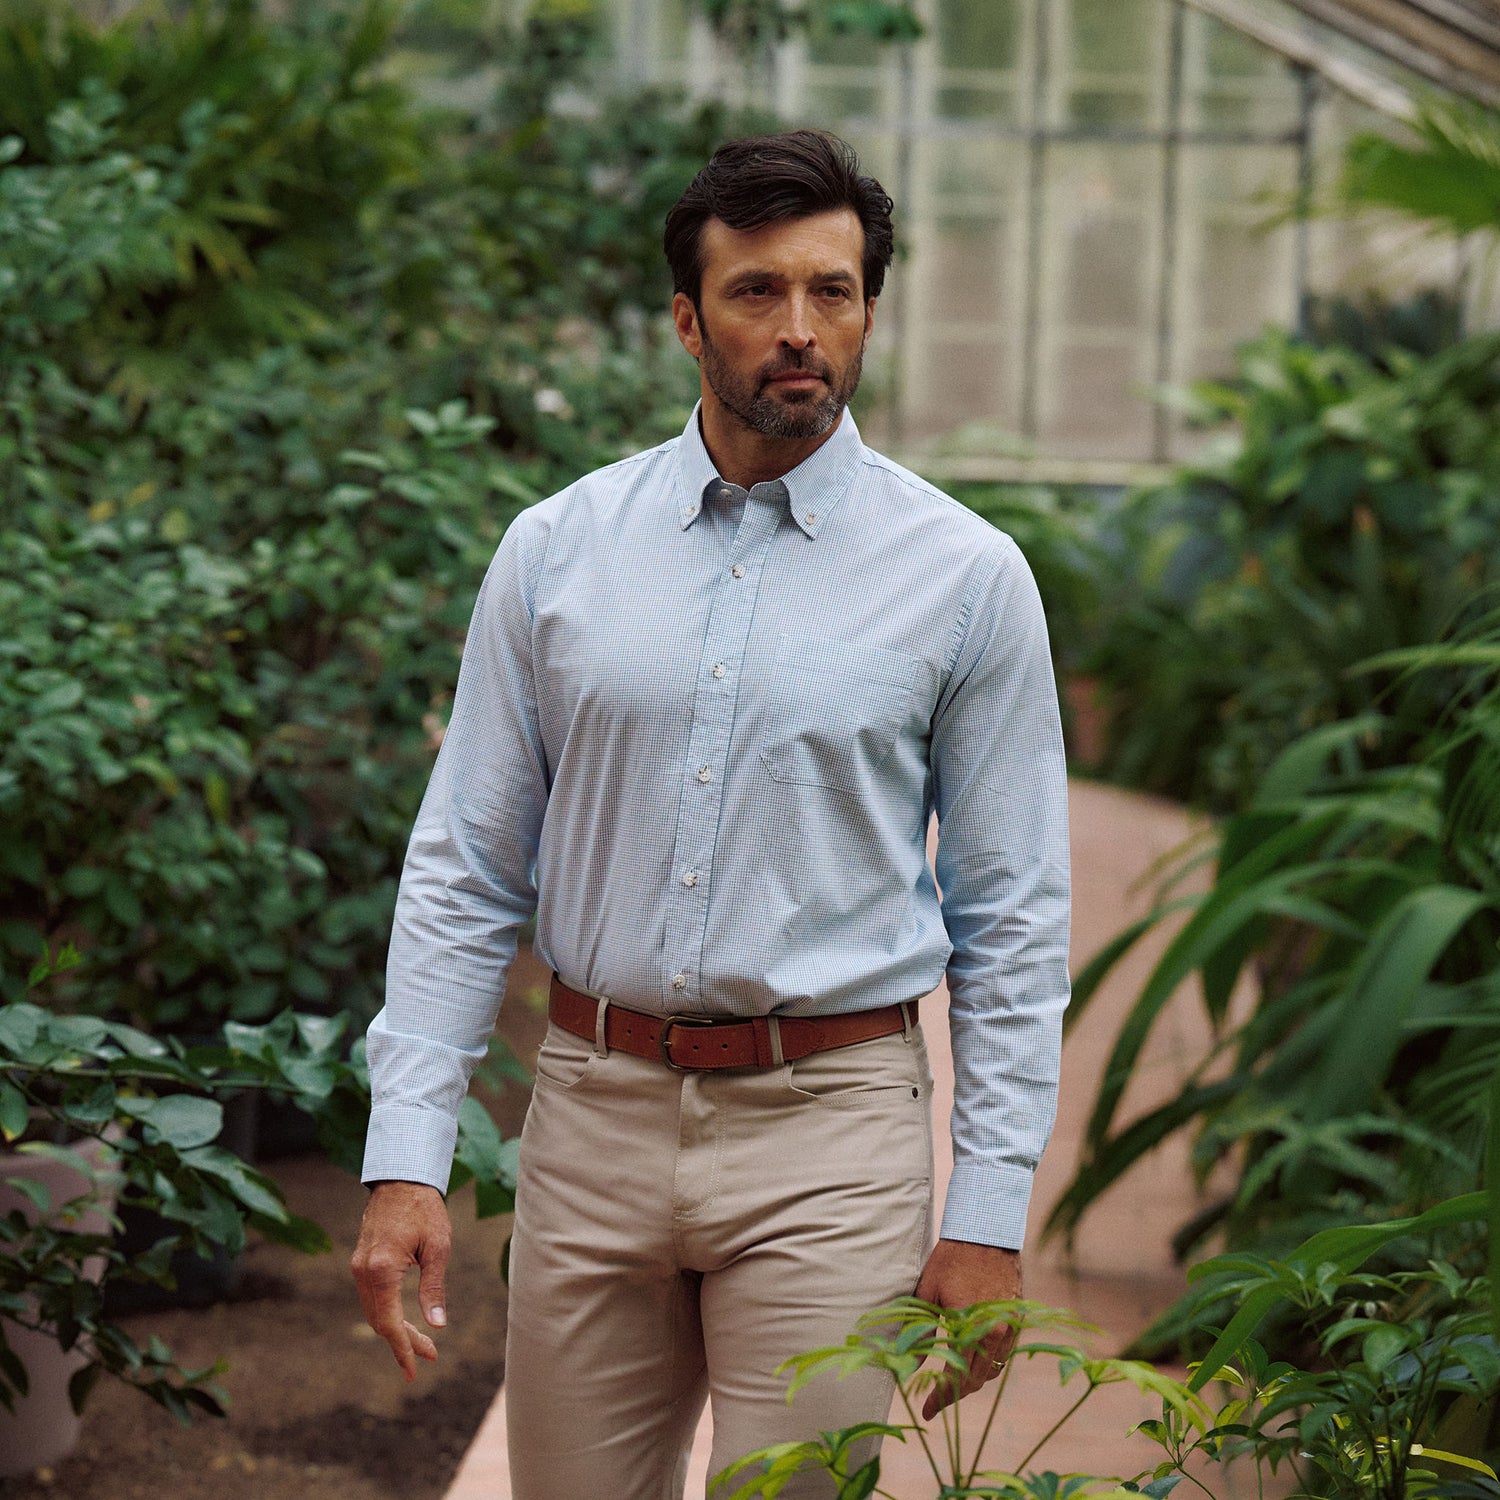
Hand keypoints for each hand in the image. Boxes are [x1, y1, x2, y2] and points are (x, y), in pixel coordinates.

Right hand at [351, 1180, 451, 1381]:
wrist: (401, 1178)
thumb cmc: (425, 1208)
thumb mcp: (438, 1247)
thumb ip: (434, 1288)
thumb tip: (438, 1325)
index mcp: (382, 1269)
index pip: (390, 1322)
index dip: (403, 1348)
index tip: (416, 1368)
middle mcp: (364, 1271)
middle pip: (380, 1321)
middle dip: (403, 1342)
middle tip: (428, 1356)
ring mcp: (358, 1266)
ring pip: (373, 1311)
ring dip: (394, 1330)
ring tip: (422, 1343)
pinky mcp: (360, 1261)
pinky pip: (371, 1297)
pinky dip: (386, 1313)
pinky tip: (404, 1320)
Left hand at [912, 1238, 1021, 1418]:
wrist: (986, 1232)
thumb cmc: (951, 1260)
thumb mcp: (928, 1294)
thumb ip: (917, 1332)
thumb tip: (906, 1364)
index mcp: (971, 1328)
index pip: (956, 1378)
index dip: (941, 1398)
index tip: (927, 1411)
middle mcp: (996, 1333)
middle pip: (976, 1381)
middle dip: (955, 1395)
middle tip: (936, 1401)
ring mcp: (1010, 1327)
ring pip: (992, 1370)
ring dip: (972, 1380)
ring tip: (951, 1384)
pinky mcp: (1017, 1318)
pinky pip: (1004, 1353)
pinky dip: (988, 1363)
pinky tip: (973, 1361)